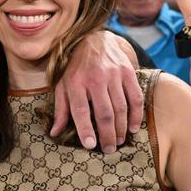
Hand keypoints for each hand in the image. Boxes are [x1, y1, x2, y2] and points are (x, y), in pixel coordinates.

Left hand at [51, 30, 143, 152]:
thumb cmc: (75, 69)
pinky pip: (135, 98)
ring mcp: (113, 74)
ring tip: (119, 141)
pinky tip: (133, 128)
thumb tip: (54, 133)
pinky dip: (136, 115)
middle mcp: (94, 77)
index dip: (85, 129)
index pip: (80, 110)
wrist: (94, 41)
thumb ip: (60, 109)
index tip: (90, 146)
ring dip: (121, 128)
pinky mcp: (128, 72)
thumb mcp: (62, 85)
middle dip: (107, 135)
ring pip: (120, 107)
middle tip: (109, 150)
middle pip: (104, 112)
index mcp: (74, 82)